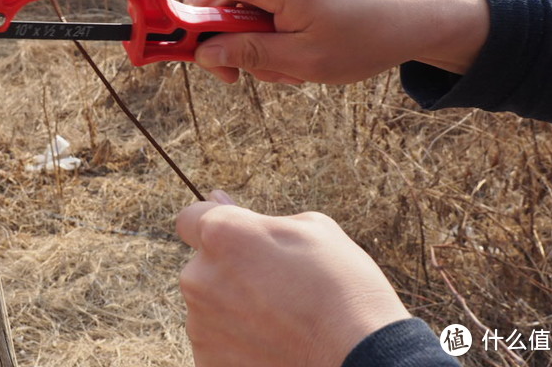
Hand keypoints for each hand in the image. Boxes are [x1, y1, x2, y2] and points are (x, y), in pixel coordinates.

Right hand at [124, 0, 489, 83]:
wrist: (411, 18)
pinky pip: (255, 12)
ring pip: (235, 17)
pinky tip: (294, 57)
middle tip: (239, 80)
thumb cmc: (363, 38)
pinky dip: (265, 38)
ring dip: (250, 49)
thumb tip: (202, 51)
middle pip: (214, 8)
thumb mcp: (302, 62)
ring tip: (291, 69)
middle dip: (220, 47)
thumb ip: (246, 55)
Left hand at [176, 191, 411, 366]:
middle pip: (202, 267)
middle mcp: (199, 277)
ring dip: (233, 309)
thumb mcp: (312, 229)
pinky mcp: (208, 361)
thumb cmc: (343, 285)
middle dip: (228, 271)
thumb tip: (217, 200)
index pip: (189, 219)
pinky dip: (238, 343)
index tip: (235, 240)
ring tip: (281, 321)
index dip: (214, 227)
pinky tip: (274, 344)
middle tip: (276, 287)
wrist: (361, 357)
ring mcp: (200, 324)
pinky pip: (217, 342)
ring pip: (209, 307)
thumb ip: (254, 217)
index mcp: (221, 234)